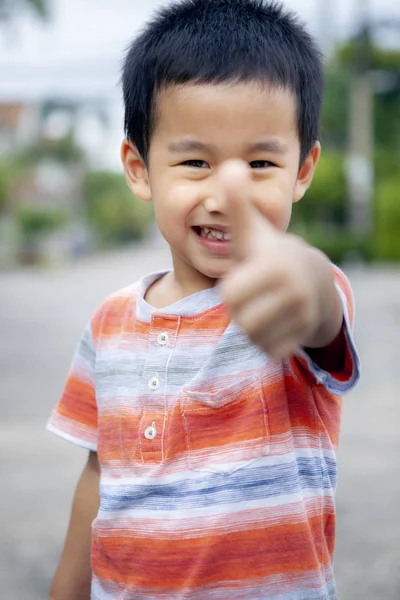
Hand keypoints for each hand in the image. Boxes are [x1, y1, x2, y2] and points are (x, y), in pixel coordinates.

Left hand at [218, 160, 341, 359]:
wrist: (310, 278)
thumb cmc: (269, 253)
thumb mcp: (253, 229)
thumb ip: (236, 203)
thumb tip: (229, 166)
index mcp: (275, 267)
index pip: (231, 295)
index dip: (231, 288)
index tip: (244, 277)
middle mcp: (294, 293)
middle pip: (241, 319)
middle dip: (240, 309)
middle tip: (251, 295)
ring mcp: (302, 316)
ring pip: (254, 337)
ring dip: (250, 325)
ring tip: (261, 306)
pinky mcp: (303, 336)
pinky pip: (268, 349)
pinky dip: (264, 340)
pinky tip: (272, 322)